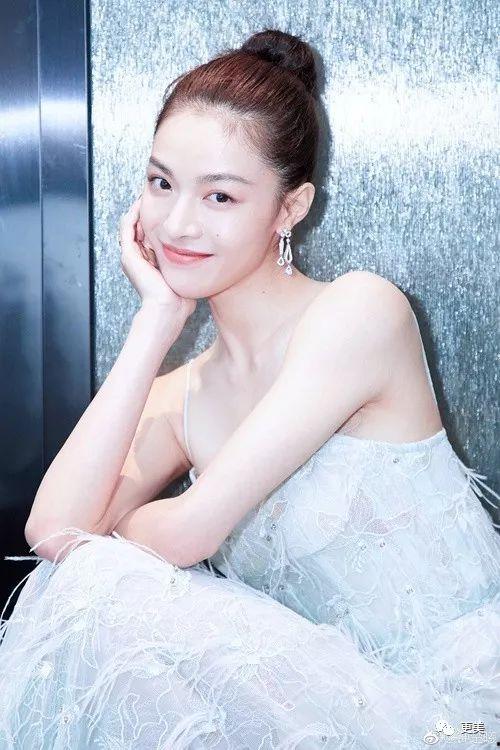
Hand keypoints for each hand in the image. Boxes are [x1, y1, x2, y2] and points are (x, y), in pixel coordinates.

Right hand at [118, 194, 196, 322]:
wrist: (169, 310)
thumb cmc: (180, 299)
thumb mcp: (186, 272)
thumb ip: (190, 261)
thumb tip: (206, 252)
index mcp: (148, 260)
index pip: (149, 232)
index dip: (156, 217)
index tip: (169, 204)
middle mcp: (137, 257)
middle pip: (139, 225)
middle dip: (148, 208)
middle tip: (158, 192)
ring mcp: (131, 256)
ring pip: (130, 223)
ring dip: (138, 207)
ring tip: (148, 192)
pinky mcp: (129, 256)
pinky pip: (126, 228)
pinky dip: (133, 214)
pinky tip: (142, 203)